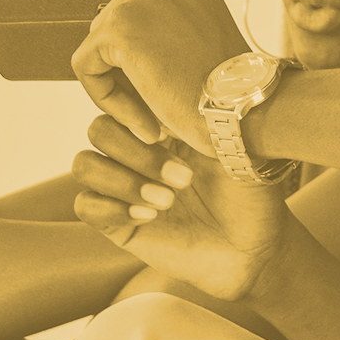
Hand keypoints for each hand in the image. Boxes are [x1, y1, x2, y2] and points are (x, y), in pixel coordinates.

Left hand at [55, 0, 249, 150]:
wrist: (241, 104)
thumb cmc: (226, 81)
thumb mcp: (198, 26)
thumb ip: (162, 10)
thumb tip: (108, 30)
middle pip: (105, 7)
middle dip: (111, 50)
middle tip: (141, 89)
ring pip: (96, 41)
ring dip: (116, 78)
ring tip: (153, 106)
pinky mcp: (117, 27)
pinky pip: (86, 66)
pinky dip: (105, 95)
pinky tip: (140, 115)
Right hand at [73, 115, 293, 301]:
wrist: (254, 248)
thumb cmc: (251, 194)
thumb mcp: (234, 149)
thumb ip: (202, 119)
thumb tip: (174, 92)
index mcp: (165, 126)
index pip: (126, 101)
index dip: (136, 111)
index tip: (168, 133)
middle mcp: (139, 152)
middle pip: (100, 130)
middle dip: (139, 154)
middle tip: (184, 178)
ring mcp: (124, 186)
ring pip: (85, 165)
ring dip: (125, 181)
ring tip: (169, 201)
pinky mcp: (116, 223)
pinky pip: (85, 205)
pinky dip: (113, 208)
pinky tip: (151, 217)